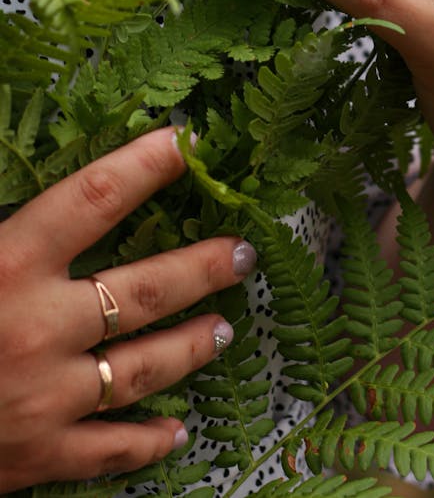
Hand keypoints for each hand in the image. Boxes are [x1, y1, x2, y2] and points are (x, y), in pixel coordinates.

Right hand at [0, 128, 255, 492]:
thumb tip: (33, 197)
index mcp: (4, 266)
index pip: (95, 197)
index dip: (147, 164)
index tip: (187, 143)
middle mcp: (37, 328)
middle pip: (144, 288)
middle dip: (202, 266)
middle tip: (242, 250)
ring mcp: (45, 398)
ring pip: (144, 367)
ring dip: (192, 345)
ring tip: (225, 325)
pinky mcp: (37, 458)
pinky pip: (111, 451)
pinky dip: (149, 442)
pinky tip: (177, 431)